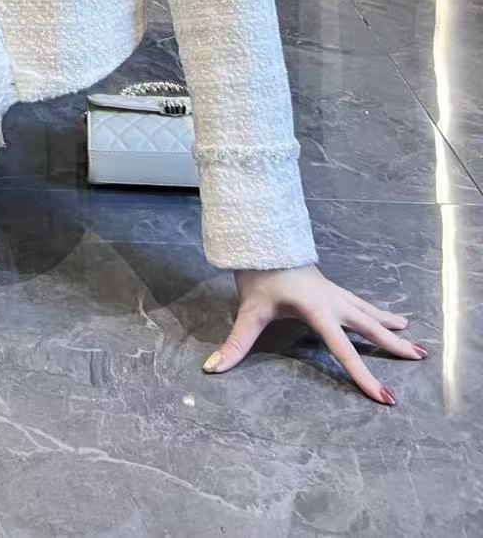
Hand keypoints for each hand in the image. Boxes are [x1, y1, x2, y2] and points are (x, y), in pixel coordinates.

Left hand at [204, 265, 428, 402]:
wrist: (261, 237)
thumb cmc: (256, 273)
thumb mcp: (248, 310)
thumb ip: (235, 343)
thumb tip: (213, 368)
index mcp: (316, 309)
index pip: (343, 350)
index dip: (363, 375)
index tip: (385, 396)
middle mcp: (331, 301)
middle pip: (367, 327)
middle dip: (393, 345)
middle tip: (420, 357)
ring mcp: (332, 292)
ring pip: (368, 313)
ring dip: (390, 326)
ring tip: (413, 340)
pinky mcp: (329, 287)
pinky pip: (359, 303)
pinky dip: (376, 312)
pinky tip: (388, 316)